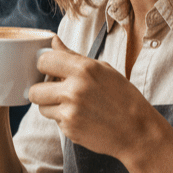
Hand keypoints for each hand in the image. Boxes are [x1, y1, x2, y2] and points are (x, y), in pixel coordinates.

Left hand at [30, 36, 159, 164]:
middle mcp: (74, 90)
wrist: (137, 130)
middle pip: (34, 89)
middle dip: (42, 90)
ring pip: (41, 107)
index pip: (43, 61)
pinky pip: (54, 121)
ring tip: (71, 104)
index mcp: (83, 69)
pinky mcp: (70, 130)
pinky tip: (81, 117)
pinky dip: (63, 119)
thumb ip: (72, 56)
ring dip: (50, 105)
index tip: (52, 70)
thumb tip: (53, 41)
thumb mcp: (102, 69)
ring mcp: (70, 112)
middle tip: (56, 91)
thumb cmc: (123, 97)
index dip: (45, 65)